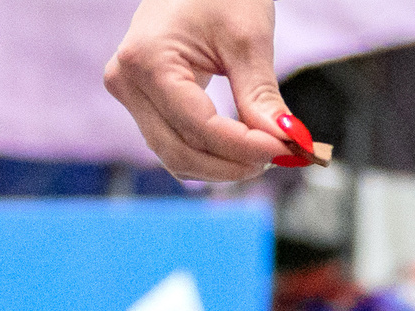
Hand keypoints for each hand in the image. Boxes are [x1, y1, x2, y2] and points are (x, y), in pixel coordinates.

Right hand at [103, 0, 302, 182]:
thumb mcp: (247, 40)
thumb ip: (261, 97)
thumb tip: (285, 143)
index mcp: (147, 61)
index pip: (199, 128)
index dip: (245, 147)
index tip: (287, 150)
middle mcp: (128, 82)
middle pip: (181, 151)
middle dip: (233, 164)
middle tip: (281, 157)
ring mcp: (130, 93)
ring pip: (176, 155)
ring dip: (222, 166)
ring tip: (266, 153)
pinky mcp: (143, 101)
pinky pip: (175, 143)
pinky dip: (210, 154)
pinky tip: (244, 149)